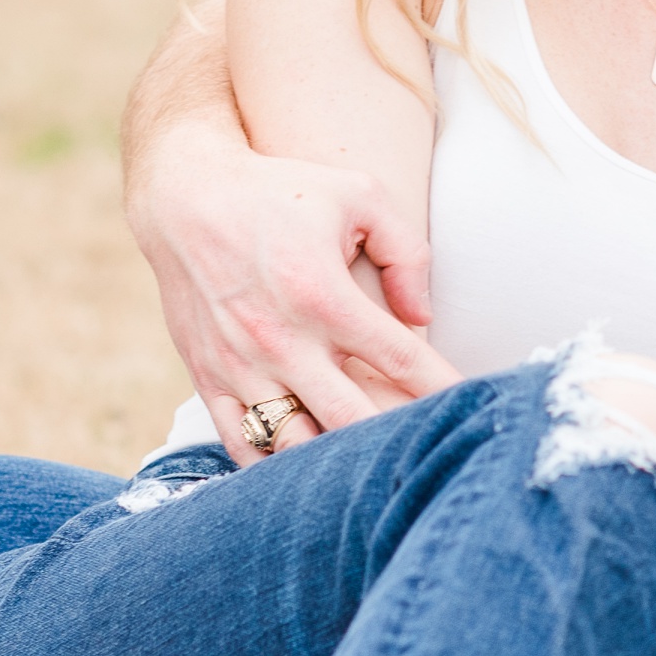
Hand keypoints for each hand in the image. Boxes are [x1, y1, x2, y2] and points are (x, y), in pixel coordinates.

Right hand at [124, 120, 459, 460]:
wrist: (184, 197)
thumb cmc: (279, 191)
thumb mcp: (357, 192)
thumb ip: (406, 250)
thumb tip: (423, 316)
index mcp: (323, 295)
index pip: (402, 361)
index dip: (443, 390)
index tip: (472, 406)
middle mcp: (281, 340)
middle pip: (354, 421)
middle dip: (397, 438)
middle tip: (427, 444)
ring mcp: (240, 366)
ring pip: (297, 445)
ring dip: (335, 459)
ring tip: (369, 461)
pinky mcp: (209, 379)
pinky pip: (243, 446)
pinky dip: (276, 464)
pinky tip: (308, 463)